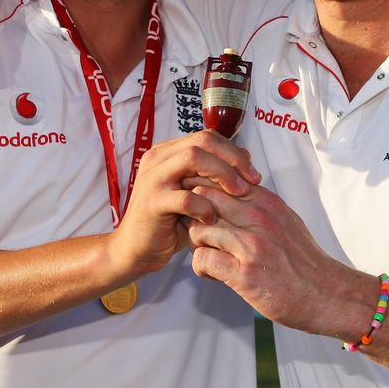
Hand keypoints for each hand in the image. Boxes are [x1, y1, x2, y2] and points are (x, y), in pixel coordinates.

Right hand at [109, 132, 262, 278]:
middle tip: (251, 181)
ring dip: (223, 174)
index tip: (252, 172)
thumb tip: (245, 161)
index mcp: (168, 153)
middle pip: (203, 141)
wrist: (136, 250)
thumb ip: (212, 177)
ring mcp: (153, 178)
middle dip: (233, 159)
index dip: (234, 151)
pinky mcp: (152, 202)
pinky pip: (186, 197)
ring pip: (193, 158)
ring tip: (238, 193)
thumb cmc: (169, 223)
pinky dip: (205, 207)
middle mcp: (158, 159)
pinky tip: (211, 219)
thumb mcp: (194, 194)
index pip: (207, 137)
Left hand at [187, 184, 365, 335]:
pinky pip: (203, 259)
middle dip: (193, 215)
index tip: (202, 208)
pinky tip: (213, 274)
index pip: (220, 180)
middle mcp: (258, 218)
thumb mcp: (287, 220)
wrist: (328, 294)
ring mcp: (251, 245)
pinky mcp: (244, 273)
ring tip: (209, 256)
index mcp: (267, 202)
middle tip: (200, 233)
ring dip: (196, 244)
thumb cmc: (306, 262)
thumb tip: (237, 193)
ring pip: (198, 229)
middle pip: (203, 199)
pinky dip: (201, 268)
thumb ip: (261, 205)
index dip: (203, 192)